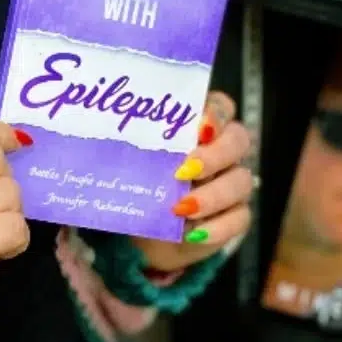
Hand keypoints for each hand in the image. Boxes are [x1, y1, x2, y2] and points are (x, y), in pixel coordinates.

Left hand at [134, 91, 256, 274]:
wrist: (147, 234)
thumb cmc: (141, 185)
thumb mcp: (134, 163)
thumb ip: (131, 146)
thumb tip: (99, 135)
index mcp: (201, 127)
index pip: (221, 106)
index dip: (216, 113)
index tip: (199, 127)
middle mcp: (224, 150)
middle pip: (238, 140)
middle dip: (215, 154)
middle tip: (184, 171)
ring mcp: (234, 182)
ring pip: (242, 181)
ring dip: (213, 195)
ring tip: (181, 208)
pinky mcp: (237, 216)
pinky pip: (240, 218)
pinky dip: (217, 227)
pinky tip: (193, 233)